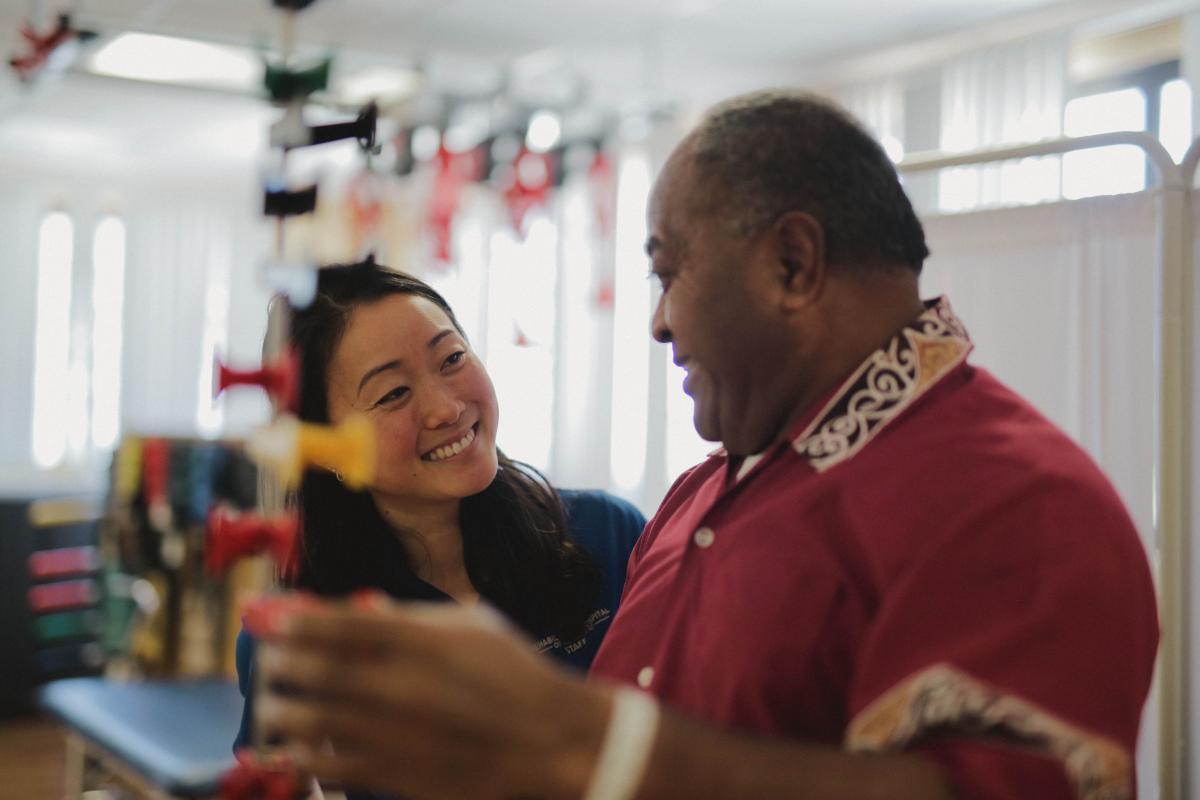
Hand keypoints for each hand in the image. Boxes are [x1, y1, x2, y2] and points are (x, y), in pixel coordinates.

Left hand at [255, 600, 611, 799]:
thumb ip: (410, 617)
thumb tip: (353, 610)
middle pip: (313, 669)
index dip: (293, 619)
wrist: (548, 739)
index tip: (270, 617)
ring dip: (278, 710)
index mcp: (421, 641)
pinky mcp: (396, 774)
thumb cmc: (512, 673)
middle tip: (268, 661)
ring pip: (310, 720)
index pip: (336, 624)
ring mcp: (396, 733)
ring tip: (271, 705)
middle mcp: (401, 685)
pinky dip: (301, 755)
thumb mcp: (470, 623)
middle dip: (278, 662)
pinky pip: (329, 766)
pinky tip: (295, 746)